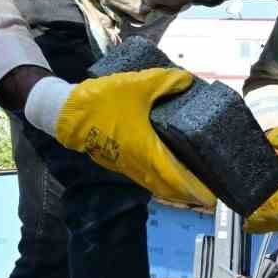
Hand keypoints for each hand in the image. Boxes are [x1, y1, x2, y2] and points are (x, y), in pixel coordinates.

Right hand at [42, 69, 215, 208]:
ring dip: (174, 187)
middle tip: (208, 191)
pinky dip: (161, 179)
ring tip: (193, 182)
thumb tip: (188, 81)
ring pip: (156, 183)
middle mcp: (138, 164)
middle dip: (189, 193)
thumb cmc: (103, 101)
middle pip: (169, 188)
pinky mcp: (119, 161)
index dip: (195, 189)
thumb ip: (165, 82)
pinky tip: (169, 168)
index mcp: (147, 151)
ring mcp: (127, 165)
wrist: (66, 111)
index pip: (176, 178)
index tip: (211, 197)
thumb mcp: (138, 85)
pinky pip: (146, 176)